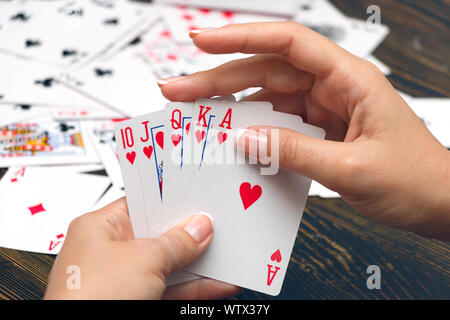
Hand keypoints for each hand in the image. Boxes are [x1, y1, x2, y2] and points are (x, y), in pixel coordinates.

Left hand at [44, 198, 239, 298]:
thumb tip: (199, 228)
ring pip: (169, 266)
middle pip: (159, 236)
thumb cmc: (88, 298)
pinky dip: (196, 288)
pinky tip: (218, 283)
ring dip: (198, 264)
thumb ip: (177, 242)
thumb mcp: (144, 259)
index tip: (197, 199)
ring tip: (226, 255)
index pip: (141, 205)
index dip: (170, 201)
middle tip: (216, 227)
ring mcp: (124, 281)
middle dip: (189, 235)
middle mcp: (109, 253)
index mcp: (98, 229)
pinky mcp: (138, 302)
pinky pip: (172, 289)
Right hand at [158, 22, 449, 240]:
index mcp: (350, 80)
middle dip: (219, 78)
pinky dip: (252, 129)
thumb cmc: (416, 179)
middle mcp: (333, 87)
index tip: (203, 42)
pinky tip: (232, 136)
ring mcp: (323, 108)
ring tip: (196, 113)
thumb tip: (246, 139)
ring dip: (231, 104)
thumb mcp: (352, 169)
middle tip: (180, 89)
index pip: (288, 43)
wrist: (438, 203)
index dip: (241, 37)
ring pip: (267, 96)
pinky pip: (277, 122)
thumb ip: (294, 152)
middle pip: (266, 71)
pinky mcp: (318, 129)